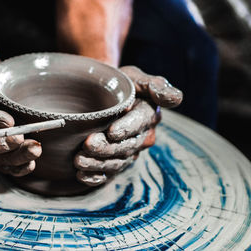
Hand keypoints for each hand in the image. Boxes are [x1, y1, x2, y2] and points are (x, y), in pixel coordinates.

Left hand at [75, 66, 182, 185]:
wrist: (101, 95)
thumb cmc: (119, 84)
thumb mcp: (136, 77)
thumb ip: (155, 85)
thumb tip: (175, 98)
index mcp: (148, 114)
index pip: (140, 123)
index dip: (126, 128)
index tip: (111, 131)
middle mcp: (141, 136)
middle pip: (127, 146)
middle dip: (107, 148)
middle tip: (88, 145)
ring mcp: (127, 152)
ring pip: (117, 162)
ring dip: (98, 164)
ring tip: (79, 161)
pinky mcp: (113, 162)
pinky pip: (107, 174)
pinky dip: (95, 177)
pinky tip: (82, 175)